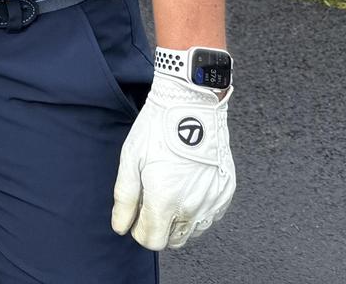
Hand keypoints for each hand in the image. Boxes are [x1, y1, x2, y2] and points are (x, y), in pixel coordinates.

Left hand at [111, 73, 234, 250]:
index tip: (137, 213)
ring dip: (178, 220)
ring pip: (193, 231)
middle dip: (159, 226)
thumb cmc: (158, 128)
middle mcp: (192, 207)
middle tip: (152, 199)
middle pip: (173, 240)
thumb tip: (120, 226)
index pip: (151, 240)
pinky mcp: (225, 192)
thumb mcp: (131, 159)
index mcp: (165, 200)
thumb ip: (125, 198)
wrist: (192, 104)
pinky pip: (210, 215)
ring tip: (170, 190)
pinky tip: (188, 187)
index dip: (139, 230)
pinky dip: (197, 208)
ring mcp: (212, 201)